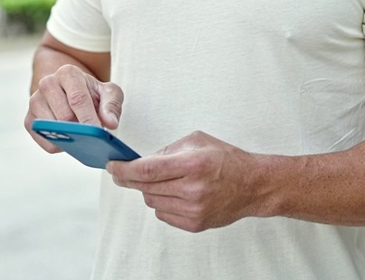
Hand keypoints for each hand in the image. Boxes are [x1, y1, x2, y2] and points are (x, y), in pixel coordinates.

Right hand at [25, 64, 123, 153]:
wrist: (69, 92)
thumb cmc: (91, 93)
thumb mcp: (108, 93)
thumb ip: (112, 105)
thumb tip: (110, 123)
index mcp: (68, 73)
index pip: (78, 99)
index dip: (88, 119)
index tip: (98, 134)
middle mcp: (47, 83)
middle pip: (64, 116)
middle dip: (80, 130)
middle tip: (93, 135)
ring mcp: (35, 101)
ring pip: (53, 129)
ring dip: (70, 137)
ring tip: (81, 133)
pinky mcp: (29, 120)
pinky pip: (46, 142)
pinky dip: (60, 145)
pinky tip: (69, 138)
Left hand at [108, 131, 262, 232]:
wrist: (252, 185)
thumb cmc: (226, 160)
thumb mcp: (197, 141)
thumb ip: (167, 150)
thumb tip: (141, 160)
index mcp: (192, 164)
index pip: (146, 170)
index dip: (123, 170)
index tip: (112, 167)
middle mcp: (192, 189)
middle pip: (145, 188)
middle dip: (132, 179)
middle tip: (126, 172)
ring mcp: (193, 210)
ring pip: (152, 202)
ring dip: (150, 190)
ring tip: (166, 180)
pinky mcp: (194, 224)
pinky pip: (163, 214)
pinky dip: (162, 203)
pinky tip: (175, 193)